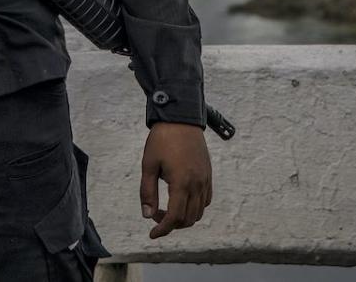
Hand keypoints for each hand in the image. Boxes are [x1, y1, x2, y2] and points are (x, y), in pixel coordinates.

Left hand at [140, 121, 211, 238]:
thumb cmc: (162, 140)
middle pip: (187, 219)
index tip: (152, 235)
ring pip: (198, 213)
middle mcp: (197, 184)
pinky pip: (206, 201)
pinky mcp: (208, 175)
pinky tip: (180, 200)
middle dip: (170, 224)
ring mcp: (205, 180)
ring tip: (166, 208)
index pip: (174, 217)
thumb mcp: (149, 165)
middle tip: (154, 214)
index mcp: (181, 182)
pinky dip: (194, 208)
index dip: (162, 230)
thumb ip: (147, 192)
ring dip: (183, 217)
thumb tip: (147, 215)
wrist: (181, 119)